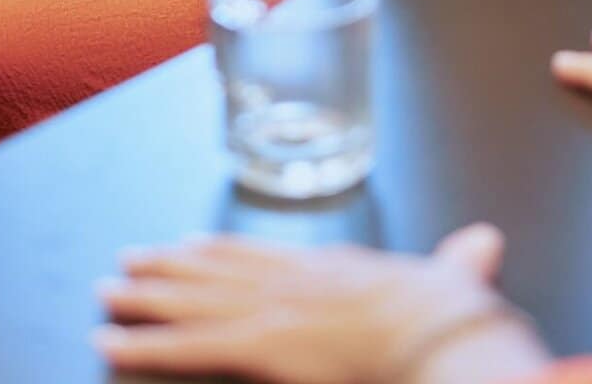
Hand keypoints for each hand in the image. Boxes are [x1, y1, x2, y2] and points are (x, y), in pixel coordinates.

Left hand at [95, 226, 550, 382]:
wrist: (440, 333)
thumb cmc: (453, 318)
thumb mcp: (458, 280)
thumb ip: (460, 263)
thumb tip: (485, 242)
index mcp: (337, 269)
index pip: (265, 255)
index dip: (223, 250)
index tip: (190, 245)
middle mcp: (295, 282)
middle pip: (217, 270)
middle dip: (170, 268)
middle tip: (129, 262)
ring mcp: (271, 313)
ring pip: (191, 303)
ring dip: (144, 299)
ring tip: (106, 294)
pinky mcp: (258, 349)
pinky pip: (186, 350)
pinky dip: (143, 347)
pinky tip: (109, 344)